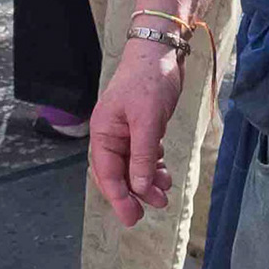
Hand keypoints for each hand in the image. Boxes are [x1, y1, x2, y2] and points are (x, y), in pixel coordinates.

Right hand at [88, 40, 184, 225]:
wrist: (161, 50)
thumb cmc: (149, 80)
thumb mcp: (147, 120)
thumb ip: (142, 154)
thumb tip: (139, 187)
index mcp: (104, 131)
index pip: (108, 172)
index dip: (119, 197)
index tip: (131, 217)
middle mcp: (112, 134)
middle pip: (118, 173)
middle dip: (132, 194)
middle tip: (146, 214)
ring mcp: (127, 131)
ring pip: (133, 166)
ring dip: (146, 182)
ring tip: (164, 197)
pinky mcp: (143, 127)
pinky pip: (144, 155)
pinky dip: (153, 168)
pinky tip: (165, 176)